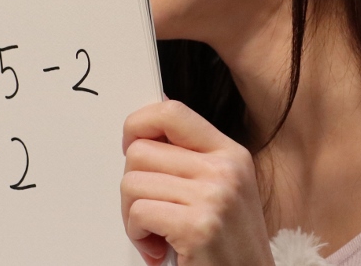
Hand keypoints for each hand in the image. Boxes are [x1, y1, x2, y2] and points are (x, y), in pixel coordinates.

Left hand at [121, 100, 275, 265]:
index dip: (138, 124)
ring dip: (132, 215)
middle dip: (132, 185)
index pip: (171, 112)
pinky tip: (157, 249)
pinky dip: (137, 235)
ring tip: (156, 233)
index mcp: (230, 154)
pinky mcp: (198, 226)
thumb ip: (190, 157)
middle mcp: (225, 170)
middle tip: (147, 213)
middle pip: (140, 151)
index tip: (129, 146)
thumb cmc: (229, 247)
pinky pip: (138, 212)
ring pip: (132, 182)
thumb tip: (151, 121)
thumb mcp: (222, 190)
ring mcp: (213, 196)